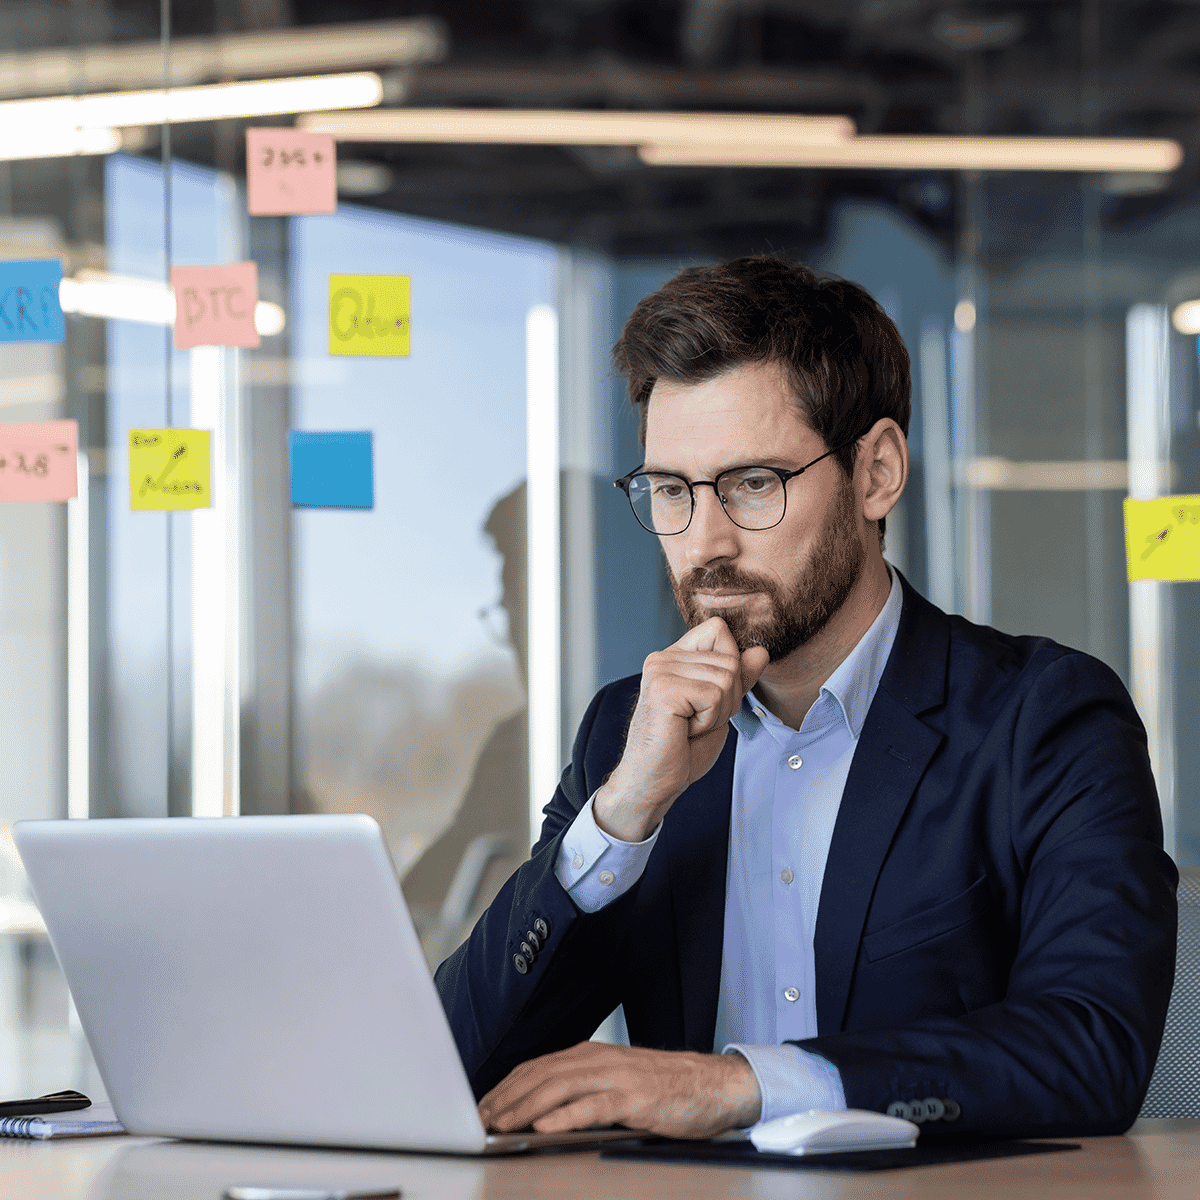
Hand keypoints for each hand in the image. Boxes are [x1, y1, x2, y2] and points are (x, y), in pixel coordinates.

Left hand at [478, 1042, 761, 1138]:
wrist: (713, 1084)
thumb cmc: (664, 1087)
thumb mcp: (617, 1080)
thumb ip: (583, 1087)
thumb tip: (540, 1109)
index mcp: (591, 1054)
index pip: (536, 1067)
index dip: (506, 1087)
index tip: (483, 1106)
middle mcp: (599, 1059)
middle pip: (540, 1075)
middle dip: (506, 1099)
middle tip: (481, 1120)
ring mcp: (616, 1076)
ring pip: (559, 1088)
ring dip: (525, 1108)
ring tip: (502, 1125)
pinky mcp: (634, 1098)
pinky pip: (592, 1106)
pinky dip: (564, 1117)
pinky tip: (544, 1129)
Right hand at [594, 618, 768, 841]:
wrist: (655, 783)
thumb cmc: (682, 750)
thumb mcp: (719, 709)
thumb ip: (738, 679)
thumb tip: (761, 652)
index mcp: (673, 657)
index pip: (718, 630)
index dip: (731, 665)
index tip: (708, 699)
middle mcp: (662, 658)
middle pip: (730, 659)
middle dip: (728, 699)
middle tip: (697, 721)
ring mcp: (660, 671)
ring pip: (726, 678)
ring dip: (718, 712)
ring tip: (690, 726)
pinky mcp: (663, 690)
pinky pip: (714, 695)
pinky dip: (709, 721)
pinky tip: (685, 731)